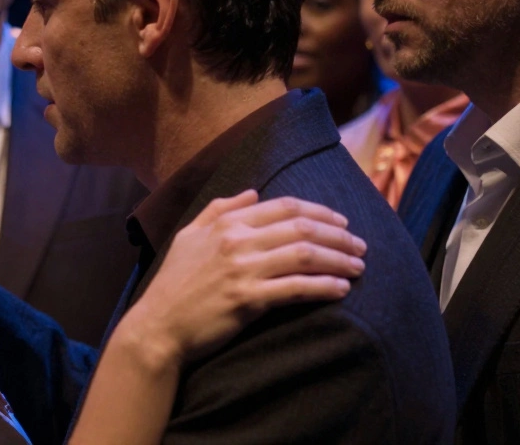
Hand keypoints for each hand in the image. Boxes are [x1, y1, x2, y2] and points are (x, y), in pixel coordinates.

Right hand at [119, 190, 365, 368]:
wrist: (158, 326)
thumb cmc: (173, 283)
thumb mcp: (188, 236)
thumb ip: (219, 209)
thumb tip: (252, 192)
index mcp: (226, 223)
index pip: (284, 207)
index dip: (320, 211)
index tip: (342, 222)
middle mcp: (236, 241)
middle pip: (301, 228)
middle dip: (338, 235)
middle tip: (360, 245)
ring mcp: (243, 270)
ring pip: (305, 255)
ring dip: (338, 259)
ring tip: (358, 266)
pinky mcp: (248, 299)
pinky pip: (297, 288)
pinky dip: (324, 286)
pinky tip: (341, 288)